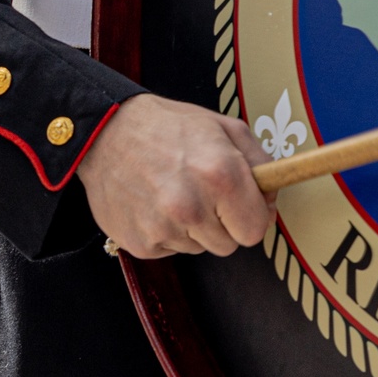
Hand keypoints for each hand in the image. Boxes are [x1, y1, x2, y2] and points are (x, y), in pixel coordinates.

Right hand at [78, 93, 275, 258]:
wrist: (106, 132)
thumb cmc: (169, 127)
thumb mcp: (225, 128)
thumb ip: (260, 163)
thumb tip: (271, 199)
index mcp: (221, 175)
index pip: (256, 230)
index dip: (254, 217)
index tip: (245, 206)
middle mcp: (192, 206)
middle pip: (230, 245)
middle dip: (224, 223)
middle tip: (205, 192)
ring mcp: (163, 228)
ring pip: (200, 248)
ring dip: (195, 227)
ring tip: (176, 191)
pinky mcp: (140, 243)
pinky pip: (171, 249)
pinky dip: (168, 231)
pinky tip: (155, 202)